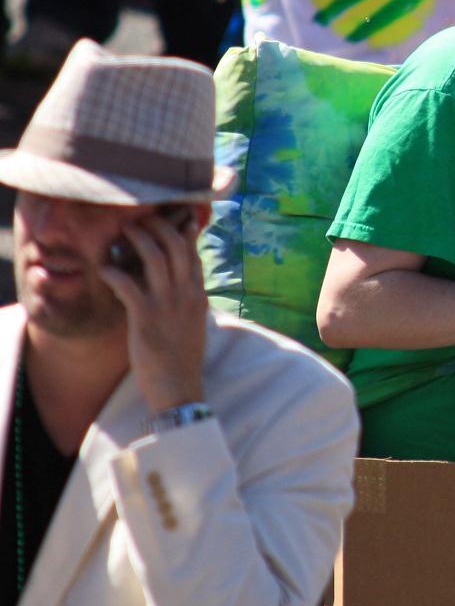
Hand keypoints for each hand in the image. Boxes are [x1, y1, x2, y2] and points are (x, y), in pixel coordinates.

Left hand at [97, 212, 208, 414]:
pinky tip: (104, 268)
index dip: (180, 231)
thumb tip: (180, 284)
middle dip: (157, 226)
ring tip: (122, 230)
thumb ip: (187, 299)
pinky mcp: (145, 317)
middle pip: (176, 246)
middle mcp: (187, 294)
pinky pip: (128, 284)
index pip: (193, 253)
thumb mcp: (192, 323)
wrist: (179, 387)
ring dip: (137, 239)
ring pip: (155, 257)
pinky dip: (115, 271)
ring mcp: (168, 304)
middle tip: (139, 218)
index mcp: (198, 295)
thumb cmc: (182, 357)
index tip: (167, 218)